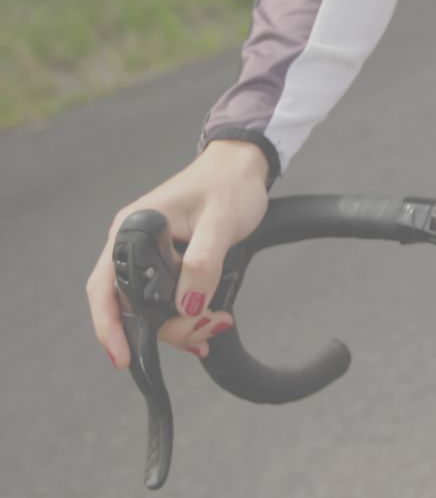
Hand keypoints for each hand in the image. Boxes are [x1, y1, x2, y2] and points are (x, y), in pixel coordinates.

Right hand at [86, 140, 269, 367]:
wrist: (242, 168)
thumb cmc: (229, 185)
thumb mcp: (220, 224)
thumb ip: (203, 264)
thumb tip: (188, 306)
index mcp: (132, 229)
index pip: (105, 287)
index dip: (110, 326)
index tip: (123, 357)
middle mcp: (132, 243)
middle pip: (131, 306)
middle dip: (167, 329)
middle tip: (205, 331)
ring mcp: (148, 254)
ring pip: (152, 308)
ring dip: (182, 325)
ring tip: (218, 322)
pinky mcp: (168, 262)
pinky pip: (167, 300)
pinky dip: (186, 317)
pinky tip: (205, 325)